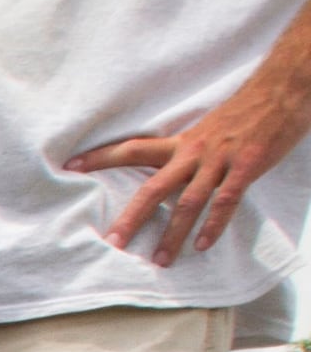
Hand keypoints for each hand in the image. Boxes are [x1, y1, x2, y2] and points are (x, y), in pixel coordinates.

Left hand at [72, 73, 310, 265]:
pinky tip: (202, 245)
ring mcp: (219, 161)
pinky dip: (213, 225)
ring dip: (173, 234)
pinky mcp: (246, 167)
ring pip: (189, 202)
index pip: (131, 149)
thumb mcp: (205, 132)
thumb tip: (162, 178)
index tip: (69, 167)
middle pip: (153, 187)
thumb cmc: (242, 115)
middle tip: (113, 243)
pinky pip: (226, 201)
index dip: (100, 157)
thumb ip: (183, 155)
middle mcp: (193, 152)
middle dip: (131, 217)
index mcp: (181, 143)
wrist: (282, 91)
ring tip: (159, 260)